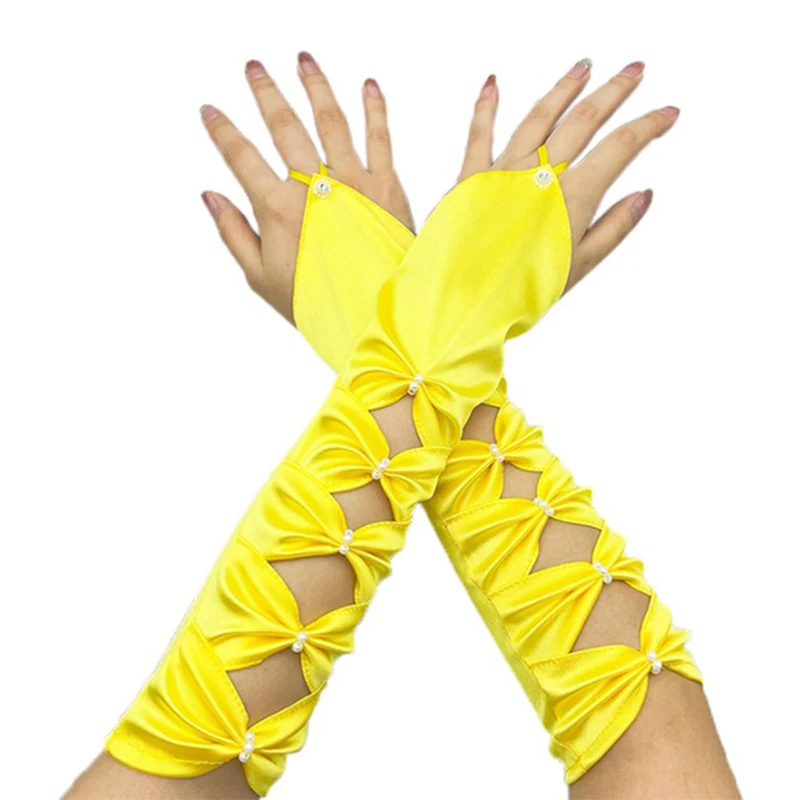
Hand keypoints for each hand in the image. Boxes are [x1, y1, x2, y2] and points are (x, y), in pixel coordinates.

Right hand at [200, 52, 412, 322]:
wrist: (375, 318)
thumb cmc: (317, 303)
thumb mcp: (262, 279)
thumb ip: (234, 234)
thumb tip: (209, 195)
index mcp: (279, 210)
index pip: (241, 158)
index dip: (223, 132)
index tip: (210, 110)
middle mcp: (315, 188)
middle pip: (285, 127)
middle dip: (266, 93)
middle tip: (253, 67)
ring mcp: (354, 183)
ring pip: (331, 121)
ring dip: (315, 86)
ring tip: (303, 60)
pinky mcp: (387, 186)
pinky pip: (380, 138)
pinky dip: (374, 108)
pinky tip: (368, 85)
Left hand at [460, 59, 676, 291]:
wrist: (464, 298)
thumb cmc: (521, 290)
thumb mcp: (579, 266)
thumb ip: (614, 228)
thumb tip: (644, 196)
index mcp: (571, 195)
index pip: (620, 147)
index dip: (648, 125)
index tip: (667, 113)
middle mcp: (539, 174)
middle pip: (583, 119)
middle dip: (614, 91)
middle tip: (634, 70)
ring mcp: (504, 171)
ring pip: (539, 117)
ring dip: (564, 88)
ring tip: (583, 68)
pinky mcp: (471, 177)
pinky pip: (479, 133)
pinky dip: (486, 106)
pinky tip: (492, 84)